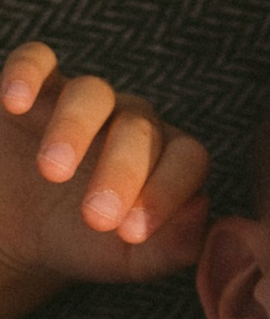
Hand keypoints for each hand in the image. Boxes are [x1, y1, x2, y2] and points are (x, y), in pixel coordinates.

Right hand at [0, 40, 209, 313]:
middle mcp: (131, 121)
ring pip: (92, 92)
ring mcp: (83, 102)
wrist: (18, 231)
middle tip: (94, 216)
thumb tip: (201, 213)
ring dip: (75, 127)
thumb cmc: (83, 241)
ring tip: (52, 172)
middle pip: (140, 128)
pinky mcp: (35, 86)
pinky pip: (37, 60)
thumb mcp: (127, 258)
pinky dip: (27, 72)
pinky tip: (14, 102)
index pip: (187, 159)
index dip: (168, 192)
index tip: (132, 233)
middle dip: (122, 171)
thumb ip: (172, 246)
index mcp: (166, 158)